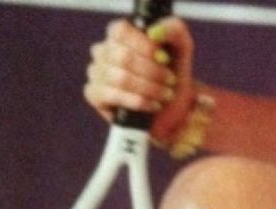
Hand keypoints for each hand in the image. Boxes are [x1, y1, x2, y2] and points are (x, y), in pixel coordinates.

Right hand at [84, 16, 196, 143]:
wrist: (172, 110)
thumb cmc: (172, 76)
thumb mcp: (180, 50)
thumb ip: (175, 30)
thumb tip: (154, 32)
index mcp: (119, 35)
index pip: (121, 31)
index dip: (145, 46)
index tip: (165, 59)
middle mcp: (103, 51)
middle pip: (123, 57)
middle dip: (153, 72)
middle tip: (171, 81)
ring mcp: (96, 72)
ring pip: (120, 78)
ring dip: (150, 89)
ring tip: (166, 95)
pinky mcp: (95, 95)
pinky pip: (114, 96)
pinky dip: (140, 102)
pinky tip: (154, 105)